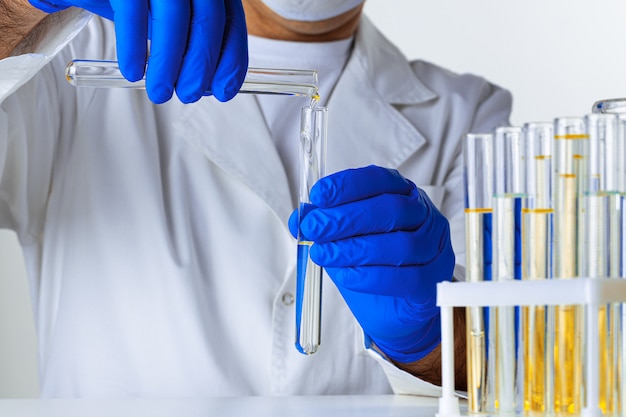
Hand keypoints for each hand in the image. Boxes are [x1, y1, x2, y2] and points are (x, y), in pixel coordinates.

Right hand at [29, 0, 247, 103]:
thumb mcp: (165, 12)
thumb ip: (187, 38)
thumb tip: (205, 80)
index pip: (231, 19)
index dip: (232, 59)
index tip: (224, 89)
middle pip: (208, 21)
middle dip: (201, 66)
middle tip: (189, 94)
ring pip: (173, 18)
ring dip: (169, 64)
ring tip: (159, 92)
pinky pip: (132, 12)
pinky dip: (133, 46)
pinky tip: (132, 70)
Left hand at [289, 165, 454, 362]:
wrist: (394, 308)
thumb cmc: (372, 263)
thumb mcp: (343, 238)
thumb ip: (325, 223)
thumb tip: (298, 218)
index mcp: (402, 194)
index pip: (378, 180)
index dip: (348, 185)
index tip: (318, 195)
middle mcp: (423, 216)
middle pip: (390, 210)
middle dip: (346, 218)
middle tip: (314, 227)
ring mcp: (434, 248)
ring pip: (399, 245)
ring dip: (354, 249)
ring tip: (323, 255)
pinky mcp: (434, 281)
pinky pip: (406, 278)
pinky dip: (371, 277)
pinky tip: (346, 276)